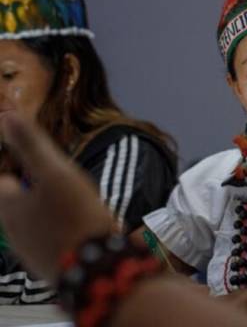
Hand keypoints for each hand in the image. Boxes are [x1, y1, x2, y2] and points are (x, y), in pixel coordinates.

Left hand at [0, 114, 113, 282]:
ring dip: (43, 210)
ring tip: (70, 200)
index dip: (12, 164)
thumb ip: (31, 145)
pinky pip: (46, 239)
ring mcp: (29, 250)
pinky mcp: (49, 265)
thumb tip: (7, 116)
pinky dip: (56, 228)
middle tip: (53, 176)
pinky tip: (77, 225)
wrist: (97, 269)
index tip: (28, 157)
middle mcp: (12, 230)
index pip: (0, 179)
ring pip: (30, 222)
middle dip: (28, 188)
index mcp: (8, 205)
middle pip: (13, 202)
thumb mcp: (57, 173)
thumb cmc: (76, 217)